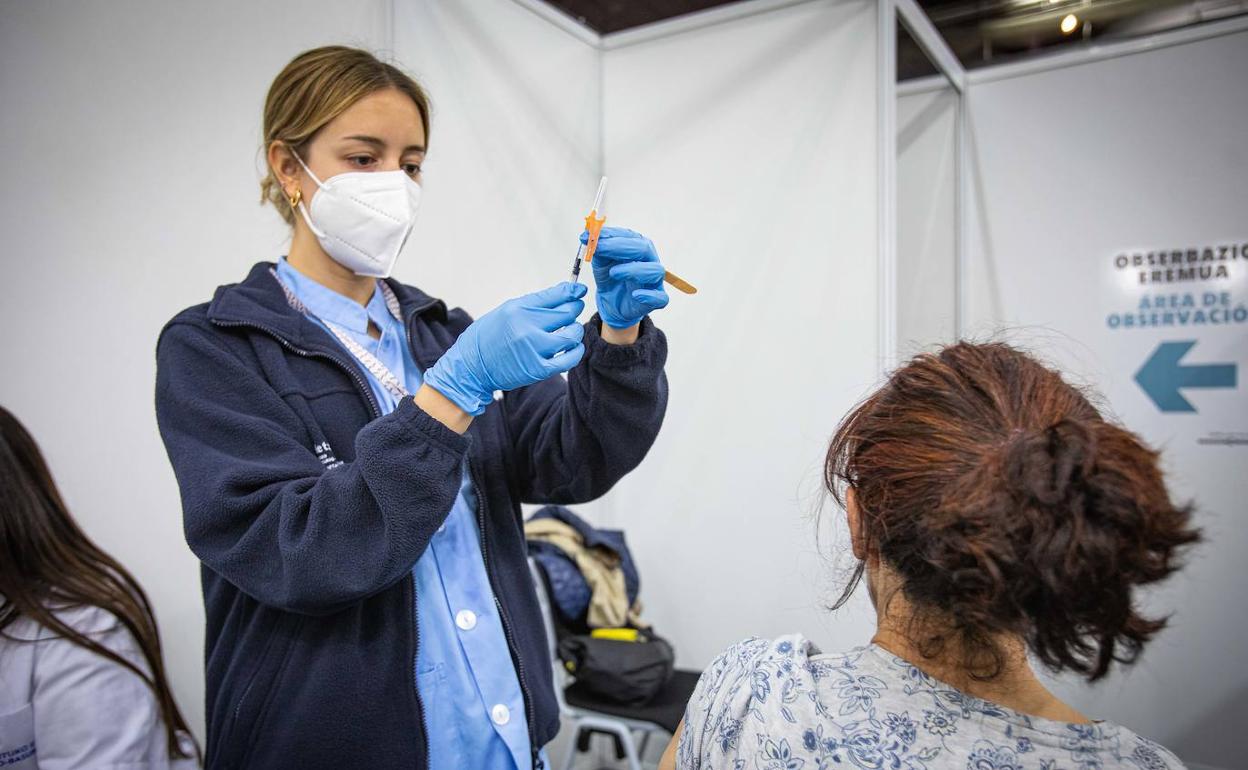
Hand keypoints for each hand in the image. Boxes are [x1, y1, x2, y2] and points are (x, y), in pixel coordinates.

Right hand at [423, 283, 586, 415]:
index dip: (572, 292)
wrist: (472, 367)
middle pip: (567, 313)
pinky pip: (569, 359)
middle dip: (575, 308)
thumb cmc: (489, 337)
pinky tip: (573, 347)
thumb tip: (563, 294)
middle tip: (574, 309)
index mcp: (517, 309)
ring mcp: (533, 349)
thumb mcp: (506, 311)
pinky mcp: (538, 369)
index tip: (579, 291)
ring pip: (571, 335)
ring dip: (576, 331)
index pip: (555, 295)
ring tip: (571, 330)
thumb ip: (533, 304)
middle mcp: (526, 327)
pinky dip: (576, 351)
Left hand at [585, 227, 669, 328]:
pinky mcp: (657, 299)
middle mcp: (650, 261)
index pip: (630, 236)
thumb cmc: (610, 279)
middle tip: (600, 248)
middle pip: (644, 248)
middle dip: (621, 247)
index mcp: (638, 247)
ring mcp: (655, 280)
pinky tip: (635, 295)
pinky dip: (649, 296)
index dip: (612, 235)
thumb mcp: (601, 262)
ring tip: (613, 273)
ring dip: (634, 269)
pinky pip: (660, 298)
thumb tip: (586, 235)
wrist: (612, 303)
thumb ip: (597, 249)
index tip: (592, 236)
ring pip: (655, 270)